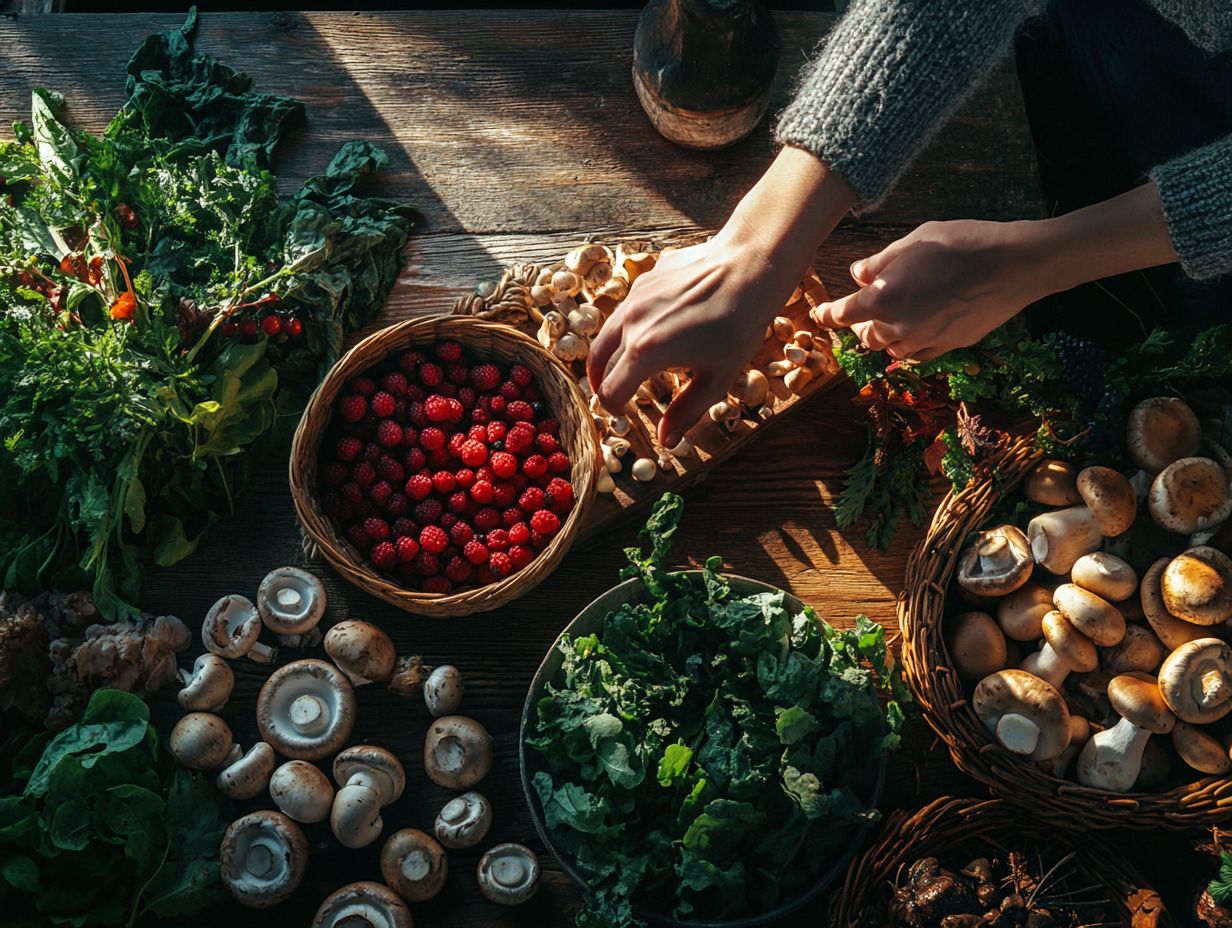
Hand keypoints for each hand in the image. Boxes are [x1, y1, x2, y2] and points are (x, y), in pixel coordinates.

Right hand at [586, 146, 855, 446]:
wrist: (751, 266)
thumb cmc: (739, 325)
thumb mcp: (717, 378)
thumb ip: (686, 412)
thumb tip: (666, 441)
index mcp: (643, 353)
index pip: (610, 392)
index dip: (614, 409)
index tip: (622, 413)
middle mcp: (630, 323)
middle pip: (599, 362)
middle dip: (602, 382)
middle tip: (612, 393)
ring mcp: (635, 297)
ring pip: (609, 332)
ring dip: (611, 353)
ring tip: (623, 364)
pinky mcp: (646, 279)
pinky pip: (629, 307)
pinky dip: (631, 324)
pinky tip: (655, 327)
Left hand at [814, 182, 1178, 361]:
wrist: (1013, 265)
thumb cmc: (962, 244)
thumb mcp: (914, 242)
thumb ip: (880, 262)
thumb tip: (858, 274)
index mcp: (884, 299)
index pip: (842, 314)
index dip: (827, 314)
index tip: (819, 314)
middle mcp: (900, 326)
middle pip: (866, 336)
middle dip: (859, 325)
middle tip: (861, 311)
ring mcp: (926, 340)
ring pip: (891, 348)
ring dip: (885, 335)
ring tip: (889, 319)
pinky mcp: (949, 346)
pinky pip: (918, 355)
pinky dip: (909, 346)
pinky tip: (912, 333)